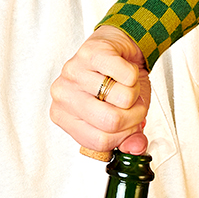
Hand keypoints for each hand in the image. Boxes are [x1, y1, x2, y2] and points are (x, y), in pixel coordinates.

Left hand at [50, 25, 150, 155]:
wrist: (119, 50)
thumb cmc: (115, 84)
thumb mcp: (121, 118)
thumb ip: (128, 138)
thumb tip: (136, 147)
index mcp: (64, 117)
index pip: (100, 141)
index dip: (123, 134)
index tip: (127, 123)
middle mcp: (62, 95)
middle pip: (111, 121)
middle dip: (133, 114)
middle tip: (130, 103)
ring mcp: (72, 71)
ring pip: (122, 97)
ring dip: (134, 92)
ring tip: (124, 85)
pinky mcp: (90, 52)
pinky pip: (126, 75)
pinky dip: (133, 74)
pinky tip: (123, 70)